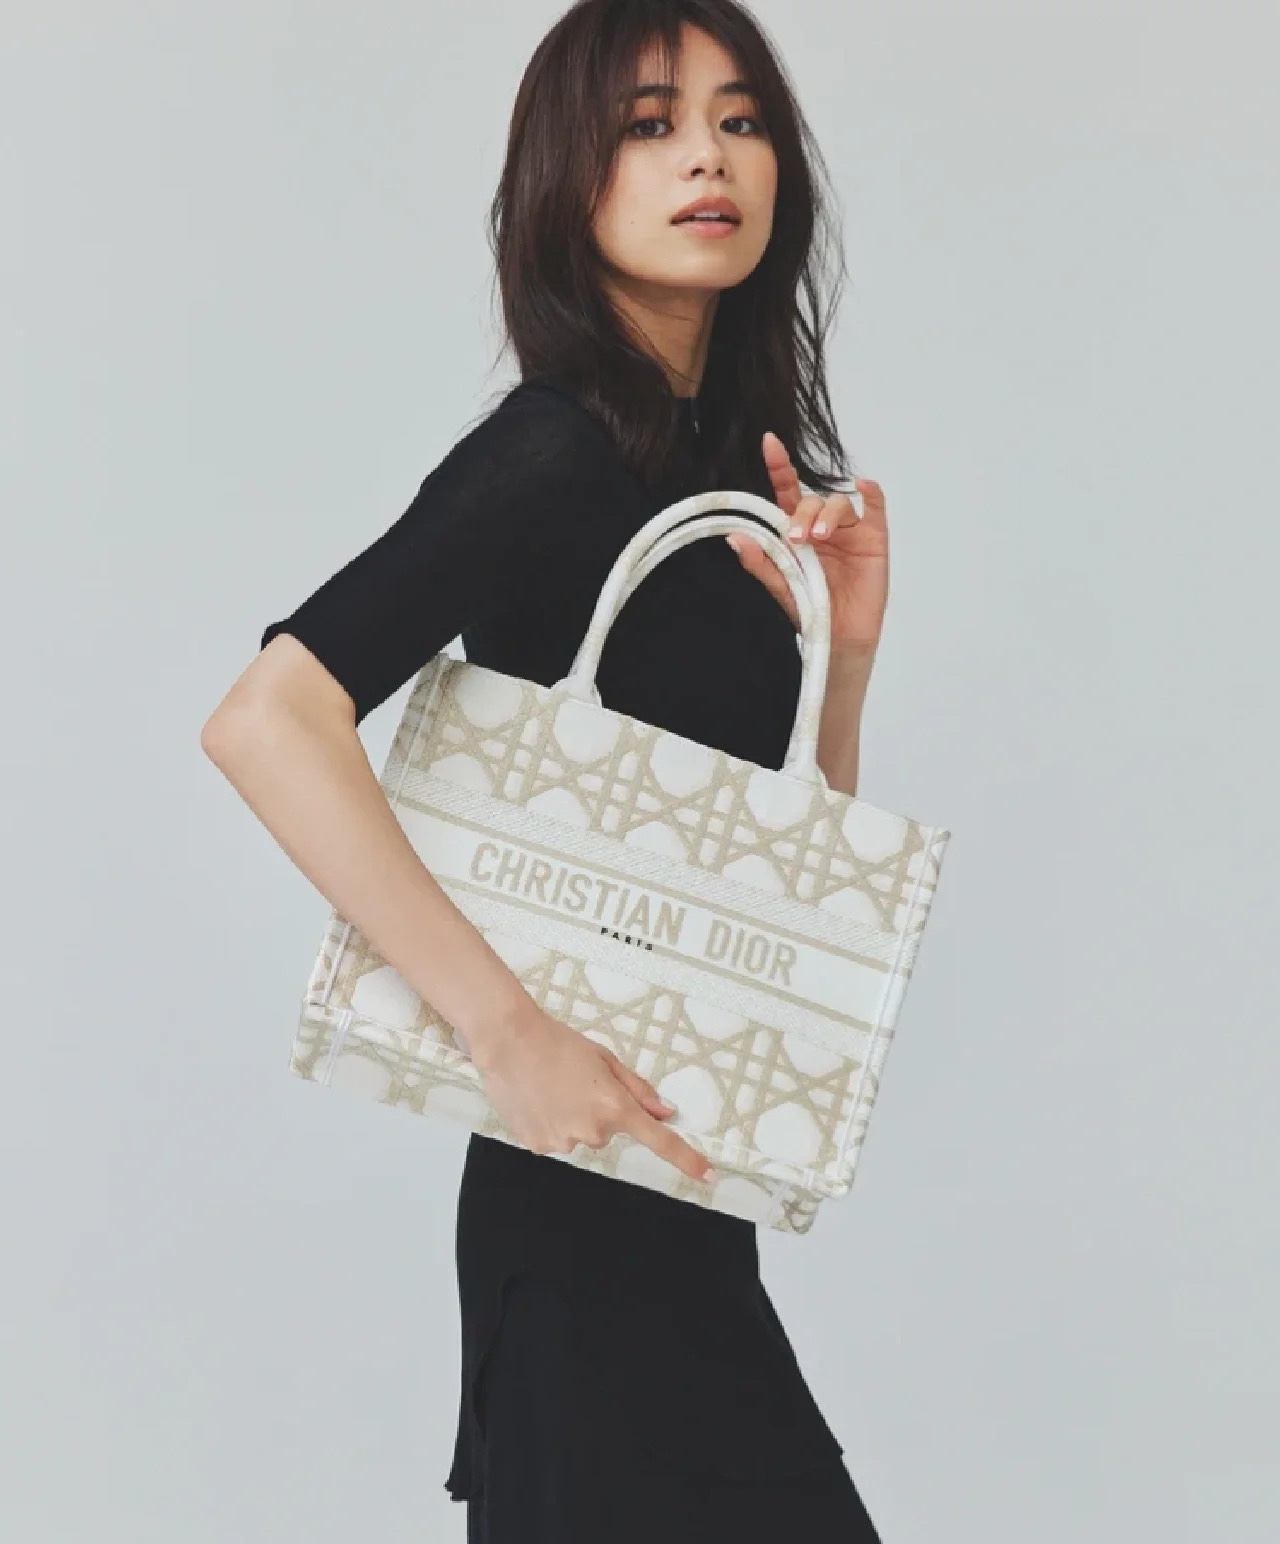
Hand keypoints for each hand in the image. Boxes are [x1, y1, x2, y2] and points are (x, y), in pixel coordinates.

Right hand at [468, 1003, 717, 1185]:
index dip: (687, 1159)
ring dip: (572, 1117)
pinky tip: (537, 1100)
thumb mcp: (606, 1059)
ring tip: (551, 1088)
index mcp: (614, 1107)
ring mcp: (564, 1143)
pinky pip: (556, 1139)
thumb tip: (665, 1111)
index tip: (709, 1175)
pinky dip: (550, 1123)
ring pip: (581, 1136)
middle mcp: (592, 1131)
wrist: (508, 1044)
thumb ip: (639, 1090)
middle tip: (576, 1083)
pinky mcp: (539, 1147)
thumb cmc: (557, 1043)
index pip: (659, 1141)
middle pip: (609, 1131)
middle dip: (599, 1110)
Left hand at [724, 433, 888, 657]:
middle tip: (795, 538)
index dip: (779, 466)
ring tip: (819, 538)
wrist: (837, 639)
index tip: (769, 443)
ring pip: (838, 503)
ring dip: (828, 514)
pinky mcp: (874, 539)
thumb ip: (759, 561)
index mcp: (797, 530)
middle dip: (801, 514)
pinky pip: (875, 508)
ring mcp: (850, 530)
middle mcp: (823, 524)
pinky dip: (871, 494)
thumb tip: (734, 537)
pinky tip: (864, 486)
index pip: (787, 492)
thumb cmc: (809, 610)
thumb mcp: (780, 585)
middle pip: (812, 500)